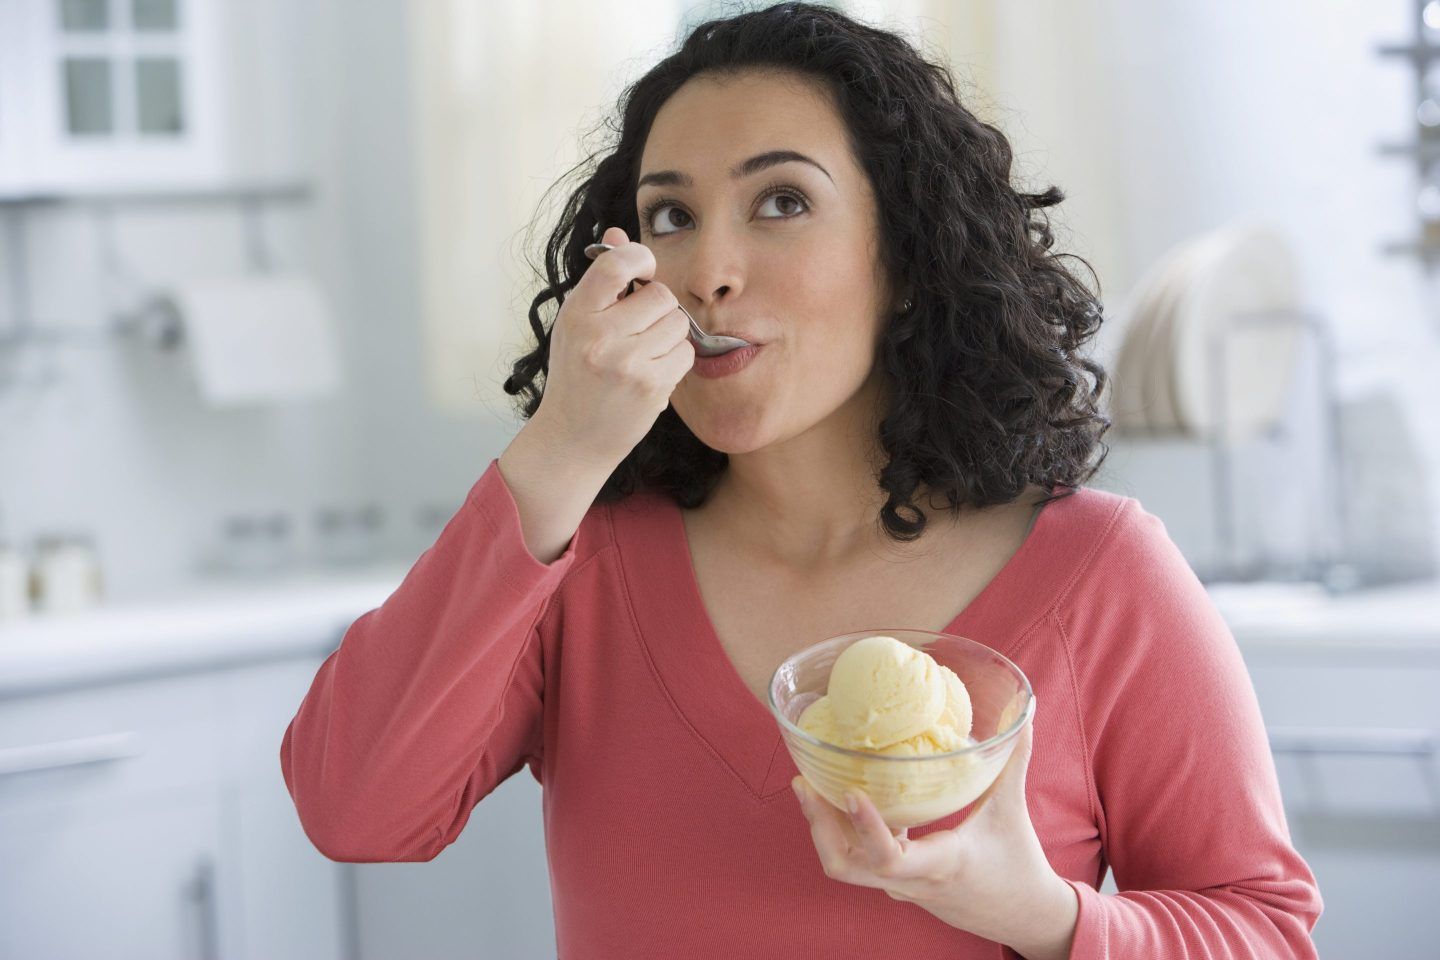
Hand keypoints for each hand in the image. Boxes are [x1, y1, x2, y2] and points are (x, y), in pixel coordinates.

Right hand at [535, 225, 694, 468]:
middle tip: (642, 327)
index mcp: (577, 313)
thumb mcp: (577, 324)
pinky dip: (675, 361)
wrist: (572, 438)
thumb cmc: (577, 376)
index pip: (617, 262)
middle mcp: (598, 335)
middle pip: (660, 294)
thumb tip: (618, 234)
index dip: (640, 259)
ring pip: (677, 322)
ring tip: (645, 353)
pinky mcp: (650, 386)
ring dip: (669, 335)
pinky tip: (653, 372)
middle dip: (659, 308)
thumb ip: (601, 281)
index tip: (644, 272)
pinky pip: (685, 354)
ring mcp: (625, 362)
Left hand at [791, 722, 1077, 957]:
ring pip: (845, 865)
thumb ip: (1013, 760)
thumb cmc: (1019, 864)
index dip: (865, 827)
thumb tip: (1023, 711)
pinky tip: (841, 797)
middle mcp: (911, 881)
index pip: (889, 858)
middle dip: (818, 824)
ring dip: (824, 827)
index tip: (848, 789)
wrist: (1024, 916)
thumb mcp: (1013, 811)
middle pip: (845, 865)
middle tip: (804, 781)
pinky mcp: (897, 885)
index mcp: (941, 864)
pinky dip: (844, 832)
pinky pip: (858, 861)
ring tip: (810, 784)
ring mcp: (900, 887)